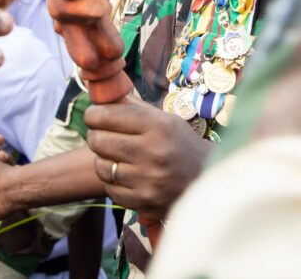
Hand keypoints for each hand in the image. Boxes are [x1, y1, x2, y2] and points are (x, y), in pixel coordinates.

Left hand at [84, 100, 212, 219]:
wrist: (208, 181)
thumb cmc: (182, 145)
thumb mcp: (165, 120)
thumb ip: (135, 109)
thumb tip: (103, 97)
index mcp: (159, 126)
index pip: (109, 115)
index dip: (94, 114)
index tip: (93, 115)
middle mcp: (154, 152)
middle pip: (99, 141)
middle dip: (95, 136)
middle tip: (100, 136)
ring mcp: (149, 180)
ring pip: (101, 166)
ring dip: (103, 160)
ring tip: (114, 157)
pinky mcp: (144, 202)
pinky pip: (111, 189)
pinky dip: (113, 182)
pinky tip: (125, 176)